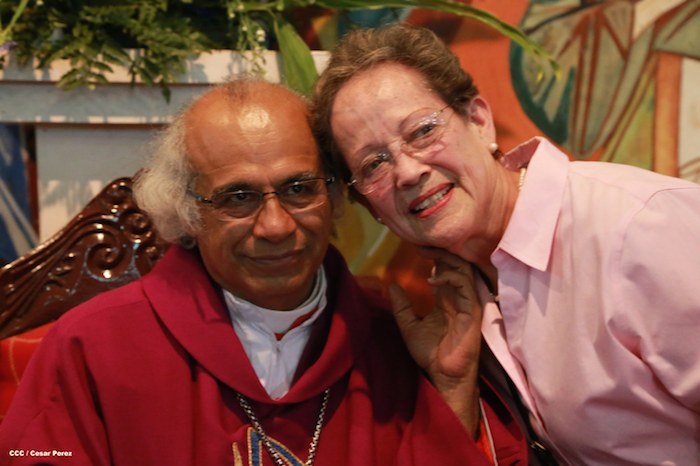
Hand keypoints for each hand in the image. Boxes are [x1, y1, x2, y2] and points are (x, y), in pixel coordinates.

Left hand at [389, 248, 482, 432]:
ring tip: (427, 255)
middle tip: (421, 245)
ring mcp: (467, 303)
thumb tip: (390, 284)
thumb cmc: (430, 353)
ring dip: (446, 259)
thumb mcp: (408, 326)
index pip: (444, 270)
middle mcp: (458, 298)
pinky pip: (466, 286)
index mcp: (446, 299)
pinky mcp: (472, 311)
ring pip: (464, 270)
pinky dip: (450, 278)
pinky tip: (433, 280)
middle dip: (441, 251)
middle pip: (456, 265)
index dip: (434, 256)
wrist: (443, 376)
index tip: (416, 247)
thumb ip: (401, 306)